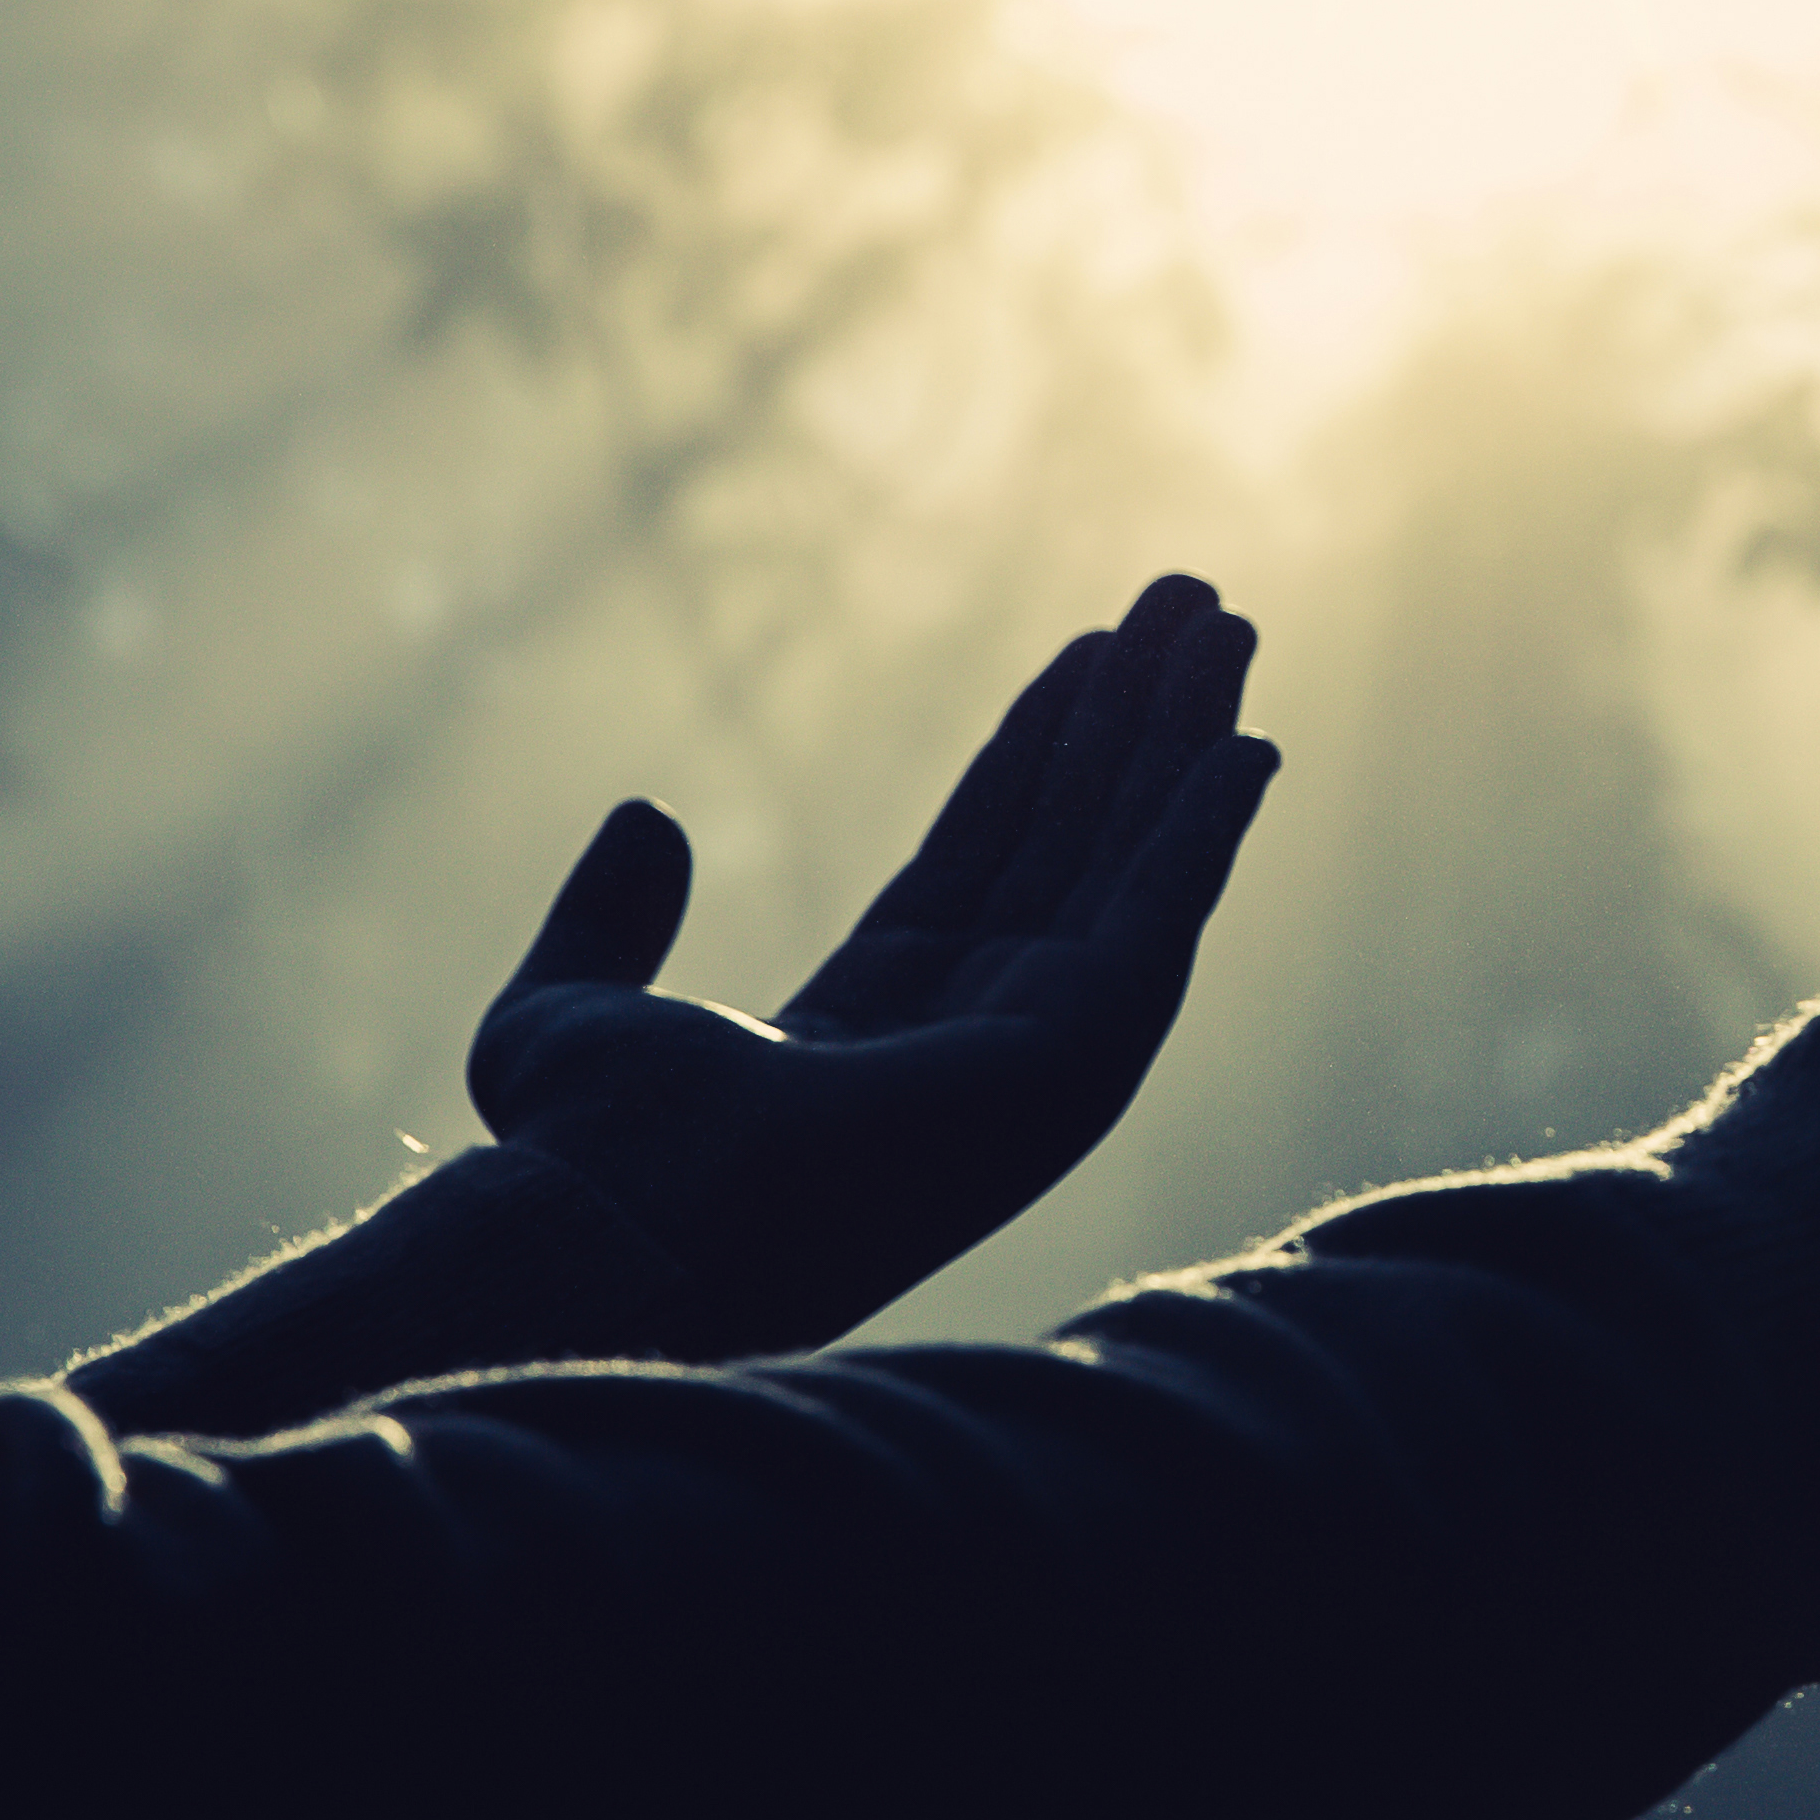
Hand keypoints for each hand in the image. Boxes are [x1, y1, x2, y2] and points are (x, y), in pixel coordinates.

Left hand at [464, 575, 1280, 1352]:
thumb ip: (606, 919)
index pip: (986, 851)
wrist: (626, 1217)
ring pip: (1130, 865)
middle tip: (1195, 602)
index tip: (1092, 647)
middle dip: (1138, 720)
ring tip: (1228, 625)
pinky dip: (1208, 833)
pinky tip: (1250, 746)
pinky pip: (1160, 924)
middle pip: (1076, 840)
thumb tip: (647, 816)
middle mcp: (972, 1038)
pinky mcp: (1075, 1066)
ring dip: (1187, 744)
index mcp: (874, 1022)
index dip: (1042, 743)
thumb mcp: (569, 1010)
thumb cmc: (589, 1152)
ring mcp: (1034, 1059)